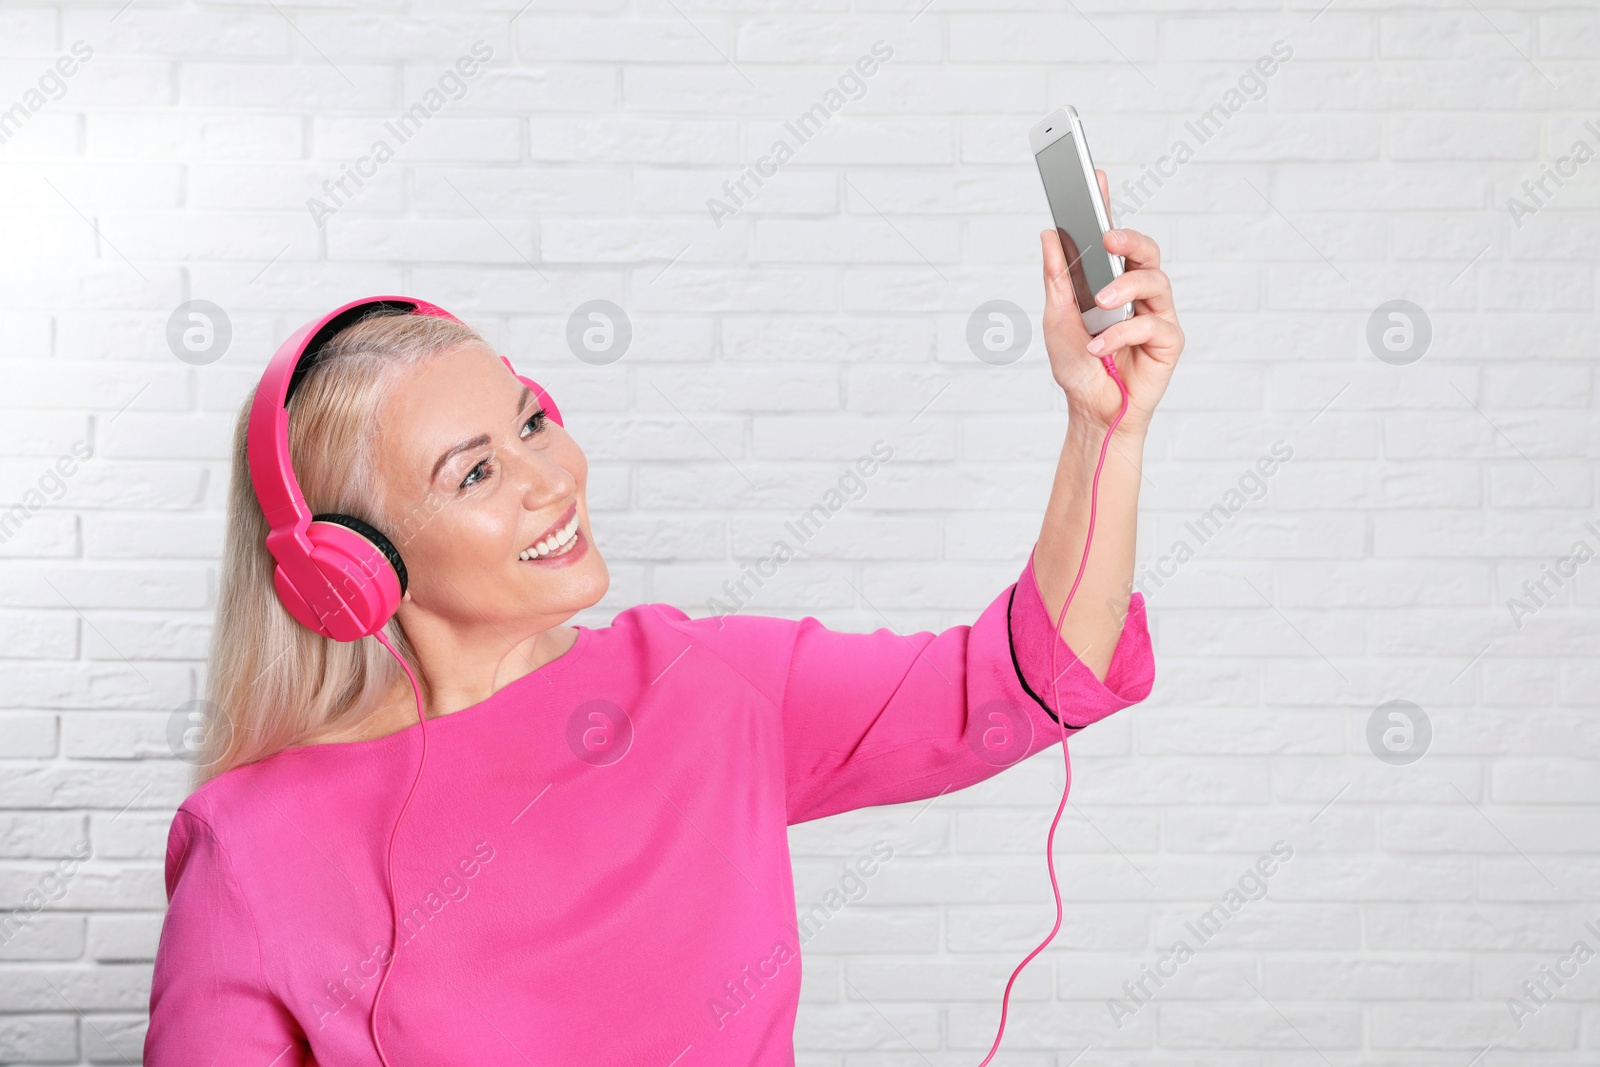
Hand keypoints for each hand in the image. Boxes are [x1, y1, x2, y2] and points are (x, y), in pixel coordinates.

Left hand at [1040, 167, 1183, 438]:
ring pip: (1155, 280)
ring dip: (1124, 289)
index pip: (1112, 238)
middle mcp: (1137, 292)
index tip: (1096, 176)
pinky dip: (1121, 334)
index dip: (1107, 205)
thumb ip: (1056, 278)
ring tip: (1100, 304)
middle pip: (1146, 250)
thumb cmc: (1077, 366)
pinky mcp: (1169, 340)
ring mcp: (1156, 314)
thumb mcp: (1056, 319)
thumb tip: (1049, 234)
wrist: (1091, 411)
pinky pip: (1152, 323)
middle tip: (1108, 237)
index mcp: (1110, 281)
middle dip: (1130, 238)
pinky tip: (1100, 347)